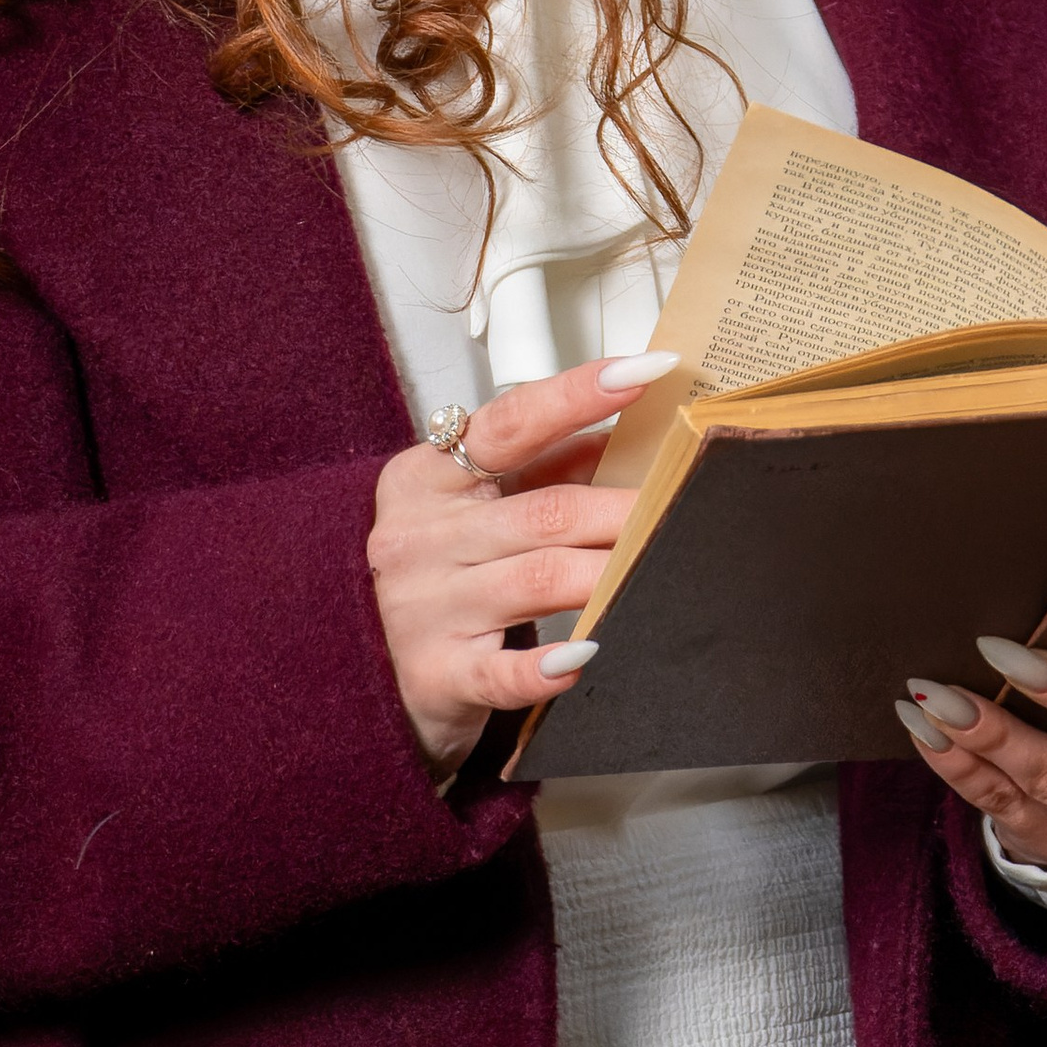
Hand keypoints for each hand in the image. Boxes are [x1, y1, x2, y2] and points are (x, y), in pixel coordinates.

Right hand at [366, 355, 671, 778]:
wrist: (361, 668)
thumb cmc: (437, 576)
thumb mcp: (474, 508)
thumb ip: (544, 469)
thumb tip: (628, 433)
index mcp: (427, 478)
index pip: (509, 425)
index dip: (579, 395)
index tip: (643, 372)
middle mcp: (419, 537)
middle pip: (546, 512)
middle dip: (625, 508)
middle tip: (686, 502)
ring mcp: (423, 607)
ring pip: (540, 580)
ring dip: (610, 573)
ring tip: (663, 567)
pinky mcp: (435, 674)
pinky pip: (501, 672)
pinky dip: (547, 667)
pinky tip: (586, 655)